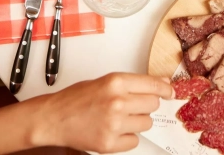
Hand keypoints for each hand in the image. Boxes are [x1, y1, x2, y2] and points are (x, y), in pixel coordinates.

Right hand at [37, 73, 173, 152]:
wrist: (53, 118)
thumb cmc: (75, 99)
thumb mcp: (105, 81)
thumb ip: (132, 83)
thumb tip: (160, 85)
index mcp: (115, 82)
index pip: (153, 85)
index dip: (165, 89)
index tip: (170, 92)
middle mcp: (117, 102)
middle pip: (153, 105)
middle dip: (146, 105)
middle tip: (132, 106)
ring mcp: (114, 124)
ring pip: (147, 123)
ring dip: (137, 121)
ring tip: (119, 118)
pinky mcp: (109, 143)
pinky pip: (135, 141)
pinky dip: (128, 137)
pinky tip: (114, 130)